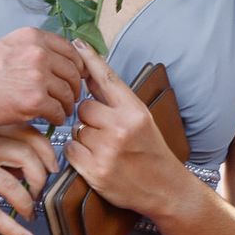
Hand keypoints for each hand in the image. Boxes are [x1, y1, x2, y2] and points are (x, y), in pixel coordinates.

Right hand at [0, 27, 84, 134]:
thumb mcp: (5, 47)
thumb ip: (31, 49)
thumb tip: (54, 60)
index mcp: (31, 37)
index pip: (69, 48)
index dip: (76, 65)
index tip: (77, 74)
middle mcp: (37, 53)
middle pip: (72, 71)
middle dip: (74, 86)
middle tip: (70, 97)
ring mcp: (38, 76)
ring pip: (68, 93)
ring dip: (66, 104)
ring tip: (60, 110)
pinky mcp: (36, 100)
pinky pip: (58, 111)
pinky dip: (57, 118)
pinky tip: (50, 119)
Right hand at [0, 124, 58, 234]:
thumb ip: (4, 151)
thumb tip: (38, 166)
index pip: (28, 132)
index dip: (47, 151)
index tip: (52, 167)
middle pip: (26, 156)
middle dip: (40, 178)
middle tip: (40, 192)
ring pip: (13, 186)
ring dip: (28, 204)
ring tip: (29, 213)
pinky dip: (13, 229)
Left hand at [64, 39, 178, 216]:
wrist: (165, 189)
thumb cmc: (151, 151)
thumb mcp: (141, 120)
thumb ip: (116, 100)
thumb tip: (89, 75)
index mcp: (135, 112)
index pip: (107, 79)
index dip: (90, 60)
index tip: (76, 44)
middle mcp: (122, 128)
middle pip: (83, 107)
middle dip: (88, 117)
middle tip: (104, 130)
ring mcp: (107, 150)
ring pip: (76, 130)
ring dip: (84, 137)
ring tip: (104, 147)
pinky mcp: (95, 171)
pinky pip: (70, 150)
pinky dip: (77, 153)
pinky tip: (94, 158)